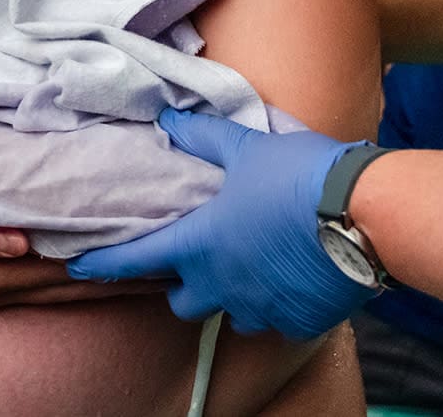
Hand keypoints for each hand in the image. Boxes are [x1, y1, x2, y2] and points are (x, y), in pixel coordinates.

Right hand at [0, 203, 154, 308]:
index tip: (155, 251)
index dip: (109, 264)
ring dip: (104, 277)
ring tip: (148, 263)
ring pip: (61, 286)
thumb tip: (20, 241)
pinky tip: (91, 263)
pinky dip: (74, 275)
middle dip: (122, 276)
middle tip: (172, 261)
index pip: (64, 271)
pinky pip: (41, 281)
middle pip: (73, 285)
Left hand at [67, 109, 374, 338]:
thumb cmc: (299, 176)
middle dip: (182, 286)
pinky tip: (290, 279)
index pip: (137, 258)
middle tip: (195, 262)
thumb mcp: (246, 147)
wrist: (364, 214)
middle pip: (183, 302)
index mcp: (201, 243)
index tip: (78, 267)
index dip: (103, 263)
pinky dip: (276, 304)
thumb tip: (168, 120)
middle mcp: (222, 284)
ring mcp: (260, 308)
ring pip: (231, 315)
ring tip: (249, 270)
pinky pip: (276, 321)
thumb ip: (203, 137)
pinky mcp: (298, 322)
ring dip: (232, 296)